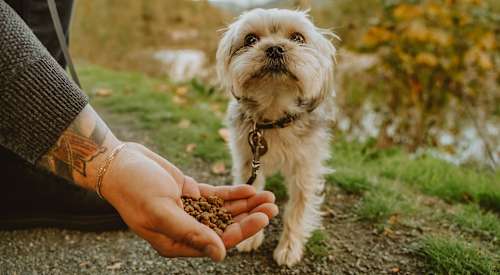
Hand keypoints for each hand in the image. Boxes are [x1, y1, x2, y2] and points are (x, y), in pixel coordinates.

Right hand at [100, 143, 277, 260]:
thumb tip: (220, 254)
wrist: (119, 163)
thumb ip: (191, 232)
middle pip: (225, 226)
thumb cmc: (134, 189)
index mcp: (175, 242)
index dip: (242, 230)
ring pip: (224, 210)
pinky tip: (250, 188)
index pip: (217, 241)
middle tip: (272, 206)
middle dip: (250, 217)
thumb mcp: (162, 211)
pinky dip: (233, 193)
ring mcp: (189, 210)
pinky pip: (216, 196)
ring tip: (268, 196)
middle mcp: (185, 229)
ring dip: (246, 204)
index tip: (263, 218)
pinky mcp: (189, 193)